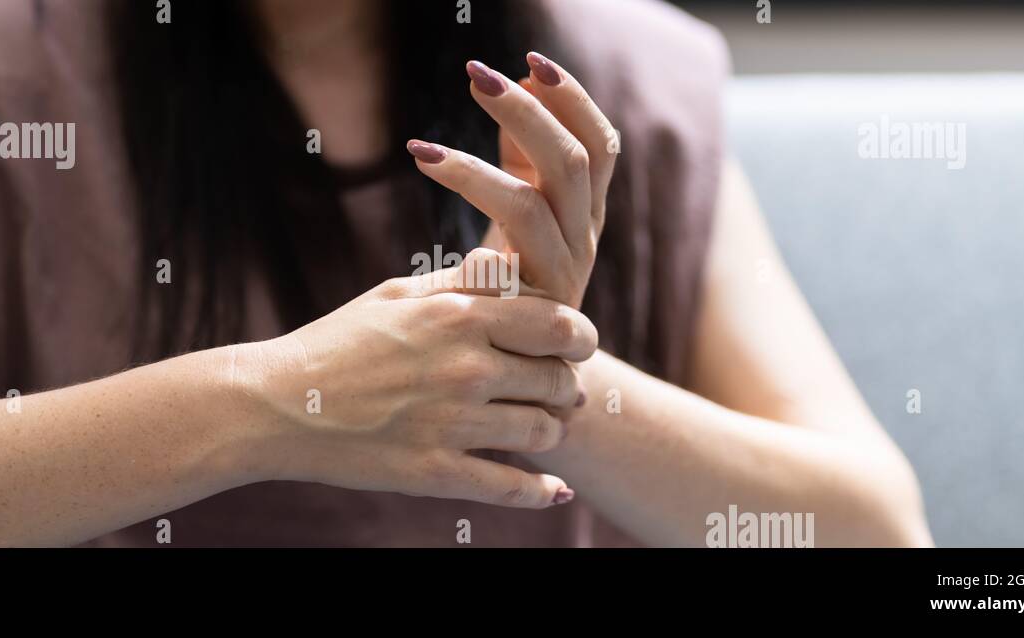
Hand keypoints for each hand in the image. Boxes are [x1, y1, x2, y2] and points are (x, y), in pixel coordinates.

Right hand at [232, 255, 596, 508]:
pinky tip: (555, 491)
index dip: (581, 336)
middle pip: (559, 380)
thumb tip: (516, 270)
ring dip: (551, 432)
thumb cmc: (336, 342)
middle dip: (568, 385)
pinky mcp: (434, 473)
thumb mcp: (396, 294)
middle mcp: (465, 368)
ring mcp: (452, 425)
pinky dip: (542, 492)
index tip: (578, 345)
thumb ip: (461, 283)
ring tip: (542, 428)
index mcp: (459, 316)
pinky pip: (511, 489)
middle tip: (561, 389)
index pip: (558, 324)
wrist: (275, 405)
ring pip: (543, 433)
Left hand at [407, 52, 616, 309]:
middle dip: (528, 112)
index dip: (573, 100)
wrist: (523, 376)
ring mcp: (564, 273)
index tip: (531, 60)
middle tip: (478, 77)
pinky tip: (438, 194)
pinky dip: (477, 218)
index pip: (600, 143)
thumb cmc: (510, 281)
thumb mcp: (521, 209)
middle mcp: (584, 237)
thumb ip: (522, 151)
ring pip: (537, 201)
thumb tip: (521, 77)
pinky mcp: (536, 309)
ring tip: (423, 151)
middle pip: (575, 160)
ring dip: (477, 169)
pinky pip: (510, 255)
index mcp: (586, 210)